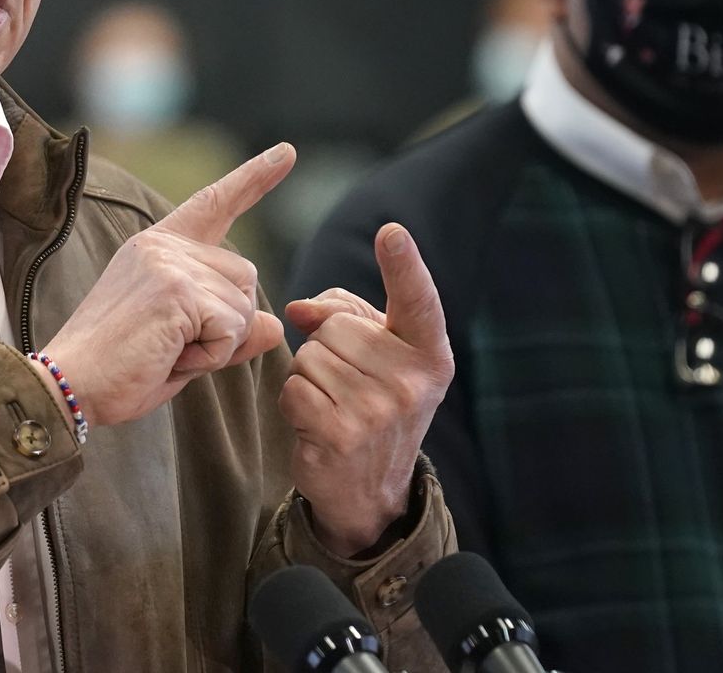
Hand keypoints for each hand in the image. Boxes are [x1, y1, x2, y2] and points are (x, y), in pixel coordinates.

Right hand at [41, 143, 294, 428]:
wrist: (70, 384)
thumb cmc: (120, 370)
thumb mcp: (183, 347)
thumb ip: (229, 331)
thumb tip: (274, 325)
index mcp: (157, 247)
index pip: (213, 205)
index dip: (253, 179)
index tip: (286, 153)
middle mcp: (163, 245)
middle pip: (244, 279)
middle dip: (226, 325)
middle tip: (171, 346)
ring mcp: (170, 264)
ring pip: (243, 306)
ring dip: (218, 344)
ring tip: (167, 351)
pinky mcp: (177, 291)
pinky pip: (232, 330)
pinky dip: (210, 356)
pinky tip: (170, 356)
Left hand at [281, 223, 454, 556]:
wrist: (369, 489)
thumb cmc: (370, 402)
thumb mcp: (374, 356)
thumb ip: (343, 315)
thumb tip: (298, 310)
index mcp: (429, 354)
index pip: (417, 301)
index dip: (404, 264)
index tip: (391, 232)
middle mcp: (413, 381)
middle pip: (335, 327)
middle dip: (326, 348)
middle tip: (346, 384)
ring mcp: (379, 411)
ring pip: (309, 355)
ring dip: (308, 377)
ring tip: (333, 405)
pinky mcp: (342, 435)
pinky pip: (293, 388)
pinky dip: (294, 403)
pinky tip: (317, 424)